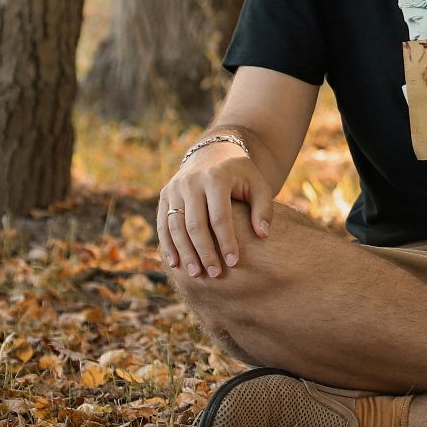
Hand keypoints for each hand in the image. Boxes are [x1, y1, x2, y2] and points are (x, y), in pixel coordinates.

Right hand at [158, 141, 271, 278]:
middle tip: (215, 274)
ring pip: (176, 226)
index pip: (220, 217)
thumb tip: (263, 235)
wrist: (214, 152)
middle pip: (195, 224)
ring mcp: (175, 188)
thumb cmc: (241, 175)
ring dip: (185, 252)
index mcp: (216, 178)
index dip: (226, 241)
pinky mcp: (165, 195)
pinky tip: (175, 263)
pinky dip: (167, 244)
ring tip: (196, 273)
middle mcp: (191, 182)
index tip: (234, 262)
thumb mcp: (258, 185)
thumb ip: (263, 209)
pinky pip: (163, 223)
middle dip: (205, 252)